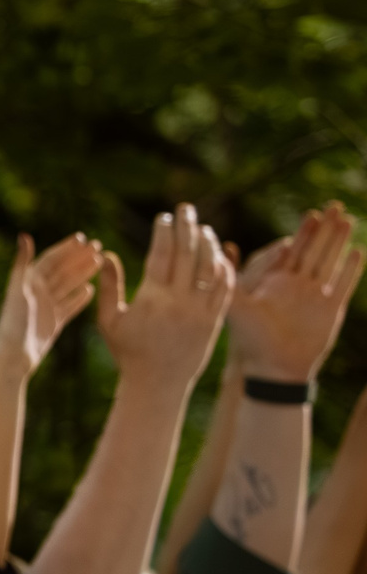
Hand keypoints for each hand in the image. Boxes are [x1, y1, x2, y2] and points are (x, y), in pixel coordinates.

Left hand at [0, 233, 97, 376]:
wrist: (13, 356)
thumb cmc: (13, 322)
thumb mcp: (18, 290)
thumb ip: (21, 263)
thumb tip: (24, 235)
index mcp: (27, 283)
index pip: (50, 260)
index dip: (65, 248)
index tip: (83, 238)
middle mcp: (36, 294)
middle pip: (61, 270)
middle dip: (78, 257)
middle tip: (99, 245)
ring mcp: (45, 309)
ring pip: (67, 286)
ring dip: (82, 274)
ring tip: (100, 262)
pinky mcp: (52, 323)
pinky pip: (68, 307)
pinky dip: (78, 298)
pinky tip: (91, 290)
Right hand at [97, 204, 232, 391]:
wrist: (157, 385)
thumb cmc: (128, 353)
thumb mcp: (109, 321)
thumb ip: (109, 286)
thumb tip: (107, 255)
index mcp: (151, 300)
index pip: (161, 255)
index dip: (164, 233)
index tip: (163, 217)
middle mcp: (178, 302)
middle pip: (187, 254)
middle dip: (187, 227)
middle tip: (186, 209)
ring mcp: (200, 311)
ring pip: (209, 267)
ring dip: (208, 244)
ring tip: (203, 229)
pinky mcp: (215, 321)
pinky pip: (224, 288)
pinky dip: (223, 268)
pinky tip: (218, 255)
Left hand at [231, 202, 360, 383]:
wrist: (274, 368)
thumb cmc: (250, 341)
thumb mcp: (237, 307)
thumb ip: (230, 280)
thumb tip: (220, 252)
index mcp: (275, 282)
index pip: (291, 250)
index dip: (302, 232)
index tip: (312, 213)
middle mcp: (296, 286)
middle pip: (314, 250)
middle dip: (324, 228)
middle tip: (334, 205)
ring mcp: (315, 296)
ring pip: (330, 262)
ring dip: (338, 242)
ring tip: (347, 220)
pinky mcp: (331, 309)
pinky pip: (344, 284)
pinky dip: (351, 269)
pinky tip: (358, 251)